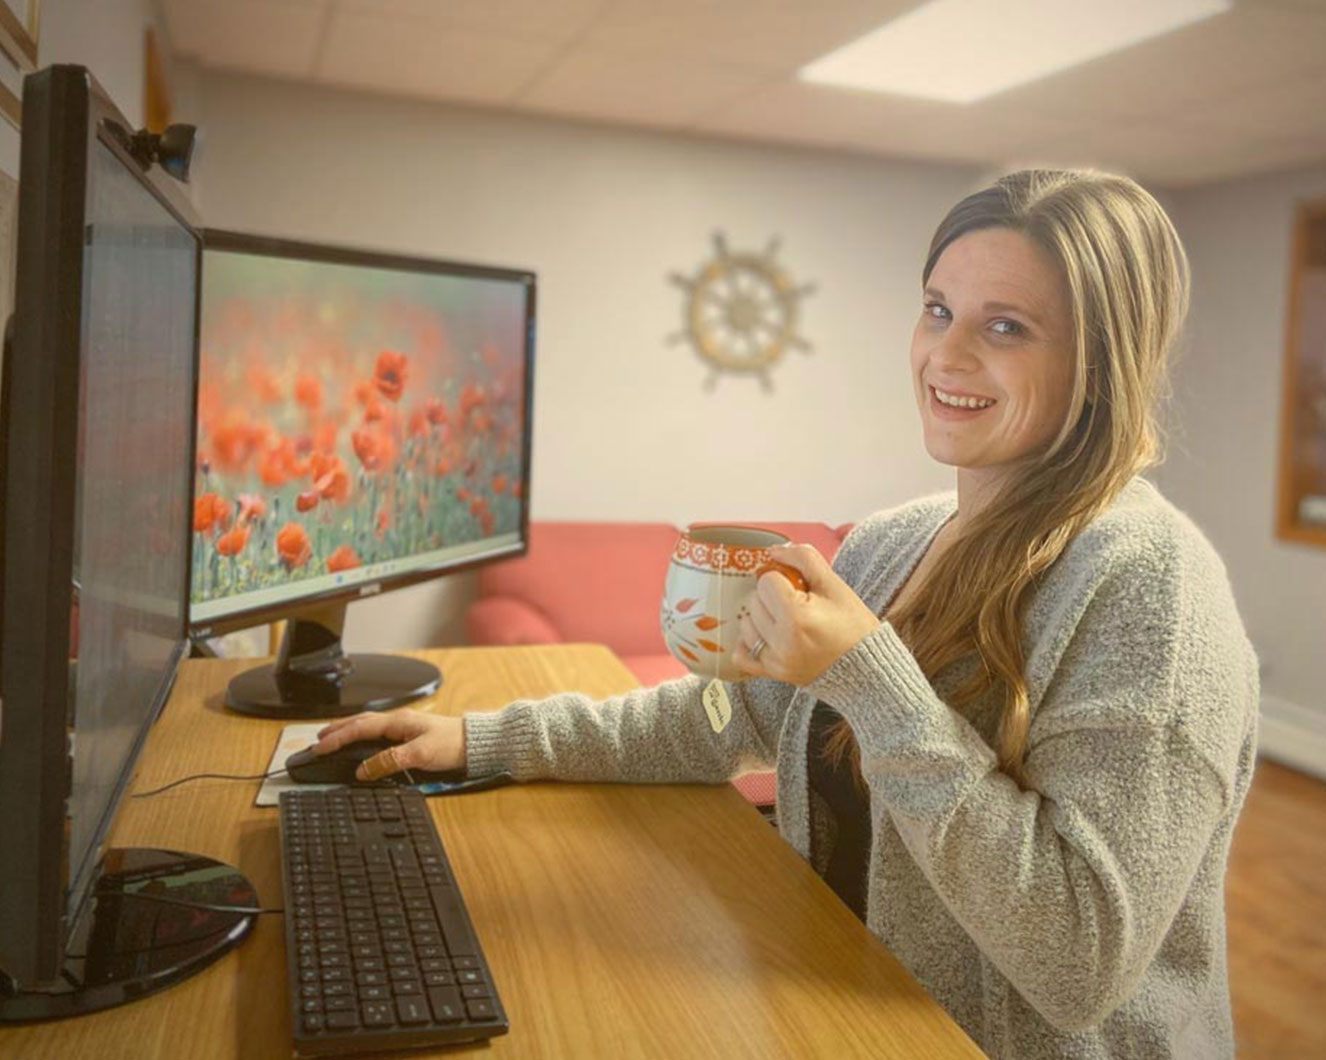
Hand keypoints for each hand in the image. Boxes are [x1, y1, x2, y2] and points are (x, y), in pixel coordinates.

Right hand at [313, 708, 465, 780]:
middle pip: (360, 722)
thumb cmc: (453, 745)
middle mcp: (399, 721)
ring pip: (369, 725)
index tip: (320, 747)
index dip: (337, 738)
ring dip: (349, 731)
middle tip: (318, 740)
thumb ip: (389, 761)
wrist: (476, 743)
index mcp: (398, 722)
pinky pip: (378, 732)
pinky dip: (363, 735)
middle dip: (337, 730)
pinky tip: (362, 741)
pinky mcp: (410, 734)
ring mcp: (405, 726)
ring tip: (333, 737)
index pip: (360, 728)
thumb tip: (363, 769)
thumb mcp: (419, 754)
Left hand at [732, 544, 881, 686]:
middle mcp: (782, 641)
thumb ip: (803, 558)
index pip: (767, 581)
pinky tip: (767, 636)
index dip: (782, 578)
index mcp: (797, 617)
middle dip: (771, 597)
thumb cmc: (854, 625)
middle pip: (754, 601)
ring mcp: (775, 661)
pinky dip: (749, 642)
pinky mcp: (772, 673)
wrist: (866, 667)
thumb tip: (773, 551)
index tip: (800, 588)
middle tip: (796, 603)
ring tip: (787, 620)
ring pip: (745, 624)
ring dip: (761, 617)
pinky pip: (741, 655)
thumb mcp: (834, 585)